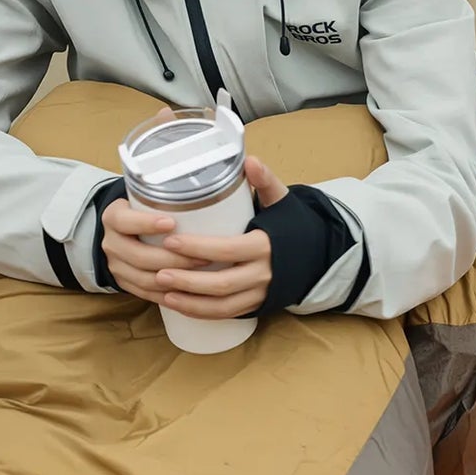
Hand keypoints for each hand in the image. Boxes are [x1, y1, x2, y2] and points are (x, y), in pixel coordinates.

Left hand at [99, 105, 290, 316]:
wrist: (318, 256)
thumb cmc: (293, 225)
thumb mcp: (282, 202)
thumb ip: (265, 181)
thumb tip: (248, 159)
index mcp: (266, 245)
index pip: (227, 250)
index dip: (198, 248)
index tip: (170, 240)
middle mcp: (263, 273)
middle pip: (221, 283)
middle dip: (187, 280)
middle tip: (158, 271)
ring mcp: (260, 293)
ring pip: (221, 305)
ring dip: (190, 302)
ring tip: (162, 291)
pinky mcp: (256, 306)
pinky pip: (226, 314)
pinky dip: (200, 312)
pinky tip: (178, 304)